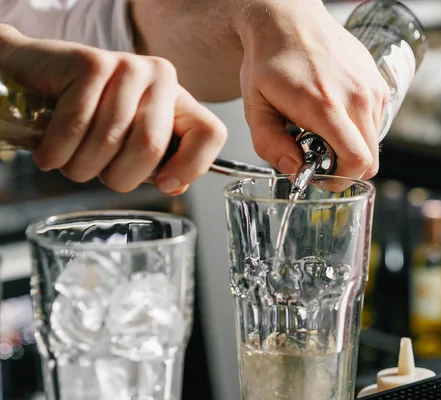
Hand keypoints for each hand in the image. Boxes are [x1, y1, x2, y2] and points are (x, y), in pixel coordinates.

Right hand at [0, 24, 226, 194]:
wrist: (32, 73)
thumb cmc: (87, 116)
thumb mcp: (130, 140)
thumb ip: (158, 162)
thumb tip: (174, 184)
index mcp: (179, 100)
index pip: (211, 134)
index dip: (192, 167)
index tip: (166, 184)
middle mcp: (161, 78)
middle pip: (151, 147)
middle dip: (119, 177)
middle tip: (98, 173)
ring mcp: (128, 66)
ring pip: (109, 142)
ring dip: (81, 168)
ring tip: (70, 162)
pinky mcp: (90, 63)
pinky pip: (76, 127)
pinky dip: (57, 153)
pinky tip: (50, 156)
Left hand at [236, 0, 388, 179]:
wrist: (288, 18)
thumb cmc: (269, 61)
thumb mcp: (255, 106)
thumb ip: (270, 145)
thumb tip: (295, 169)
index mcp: (325, 106)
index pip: (357, 161)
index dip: (340, 179)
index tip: (319, 173)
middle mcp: (356, 97)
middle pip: (370, 159)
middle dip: (345, 167)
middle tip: (318, 153)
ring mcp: (371, 87)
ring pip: (374, 141)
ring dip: (352, 145)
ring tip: (324, 128)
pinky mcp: (377, 81)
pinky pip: (376, 121)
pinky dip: (358, 127)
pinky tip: (335, 112)